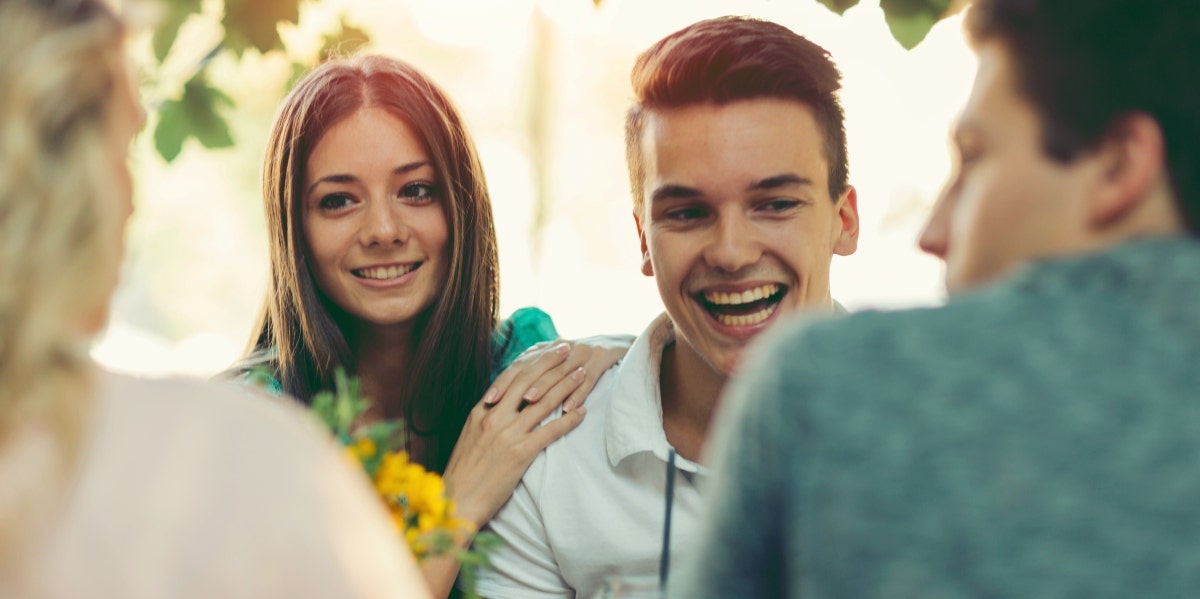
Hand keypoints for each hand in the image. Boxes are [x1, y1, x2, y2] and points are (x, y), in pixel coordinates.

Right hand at [442, 352, 585, 527]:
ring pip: (543, 402)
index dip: (531, 362)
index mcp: (480, 412)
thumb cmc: (462, 476)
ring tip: (582, 373)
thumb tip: (499, 408)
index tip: (546, 351)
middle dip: (551, 362)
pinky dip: (569, 420)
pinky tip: (583, 412)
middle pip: (529, 381)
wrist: (456, 503)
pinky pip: (550, 431)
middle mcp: (493, 418)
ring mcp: (507, 434)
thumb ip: (485, 421)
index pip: (509, 378)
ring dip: (566, 385)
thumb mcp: (468, 439)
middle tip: (569, 349)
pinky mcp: (519, 454)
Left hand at [482, 334, 634, 411]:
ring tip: (531, 404)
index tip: (487, 399)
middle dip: (517, 386)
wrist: (615, 343)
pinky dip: (578, 394)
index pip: (518, 366)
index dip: (502, 382)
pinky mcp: (601, 358)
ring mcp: (581, 352)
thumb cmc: (577, 362)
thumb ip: (531, 376)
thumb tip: (503, 399)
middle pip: (535, 367)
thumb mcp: (552, 364)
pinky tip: (570, 409)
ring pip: (559, 372)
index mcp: (544, 349)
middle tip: (502, 403)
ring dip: (545, 388)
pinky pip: (588, 378)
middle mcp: (559, 347)